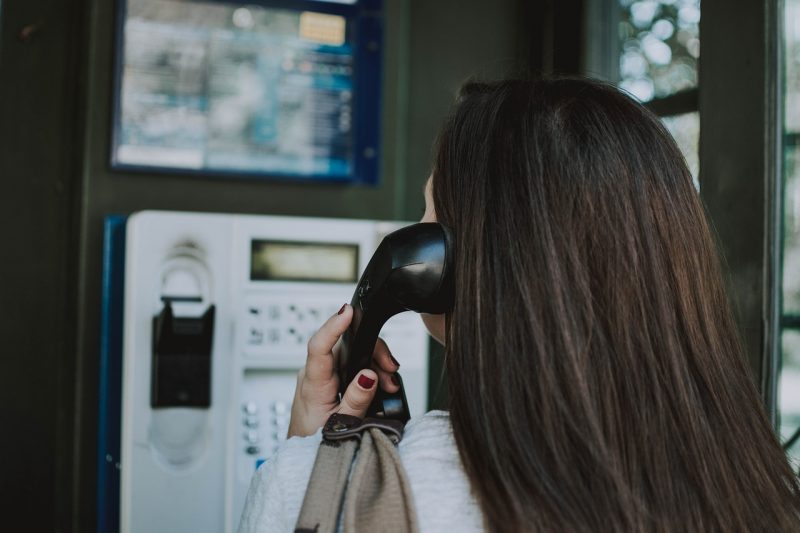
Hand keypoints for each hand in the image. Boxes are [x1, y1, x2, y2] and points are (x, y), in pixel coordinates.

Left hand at [287, 304, 401, 437]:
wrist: (302, 451)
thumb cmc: (314, 442)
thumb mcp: (340, 426)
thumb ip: (356, 401)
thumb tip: (369, 376)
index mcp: (313, 385)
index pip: (319, 347)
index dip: (333, 325)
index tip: (348, 311)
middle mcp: (314, 374)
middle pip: (345, 346)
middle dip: (373, 352)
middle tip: (391, 372)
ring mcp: (320, 374)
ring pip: (351, 353)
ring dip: (373, 363)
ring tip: (389, 384)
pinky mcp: (327, 378)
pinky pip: (349, 364)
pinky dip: (367, 369)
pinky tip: (380, 383)